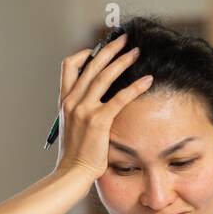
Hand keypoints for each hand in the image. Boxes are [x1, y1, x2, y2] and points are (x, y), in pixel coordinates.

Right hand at [55, 33, 152, 179]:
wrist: (71, 173)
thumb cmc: (75, 156)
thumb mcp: (72, 128)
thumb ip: (79, 112)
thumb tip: (93, 105)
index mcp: (64, 101)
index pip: (68, 66)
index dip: (83, 55)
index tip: (97, 51)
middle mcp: (72, 100)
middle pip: (91, 65)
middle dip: (109, 50)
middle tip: (125, 40)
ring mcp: (84, 109)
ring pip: (104, 76)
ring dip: (122, 61)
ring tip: (136, 52)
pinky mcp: (99, 120)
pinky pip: (120, 98)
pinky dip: (135, 87)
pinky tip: (148, 80)